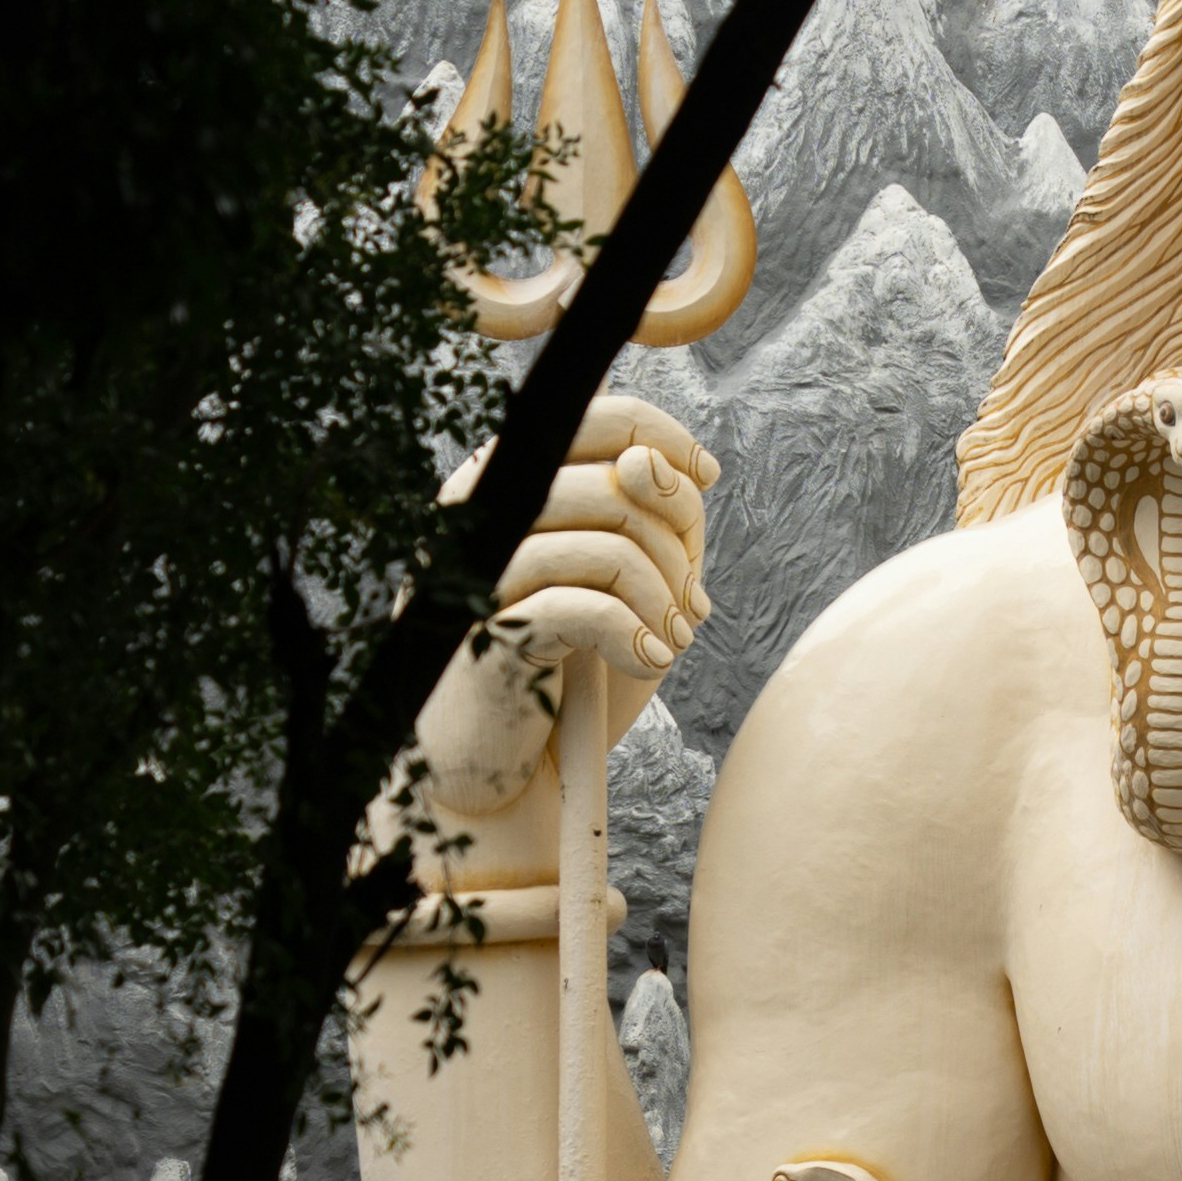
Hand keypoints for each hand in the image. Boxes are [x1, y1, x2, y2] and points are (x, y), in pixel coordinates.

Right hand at [414, 390, 717, 828]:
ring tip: (670, 642)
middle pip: (620, 483)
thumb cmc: (567, 668)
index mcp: (509, 480)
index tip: (706, 479)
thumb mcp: (629, 579)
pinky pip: (589, 608)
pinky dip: (638, 638)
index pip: (597, 415)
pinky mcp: (484, 633)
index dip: (667, 440)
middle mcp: (480, 510)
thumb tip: (652, 465)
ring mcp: (476, 569)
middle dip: (679, 546)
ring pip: (613, 546)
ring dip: (666, 602)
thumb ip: (650, 514)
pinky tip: (647, 661)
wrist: (502, 765)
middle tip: (688, 607)